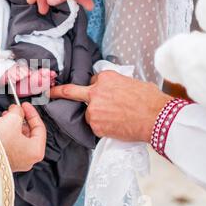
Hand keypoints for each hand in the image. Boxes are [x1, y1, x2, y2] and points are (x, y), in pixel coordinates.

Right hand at [0, 103, 46, 172]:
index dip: (32, 113)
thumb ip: (19, 112)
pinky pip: (9, 144)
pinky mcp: (5, 161)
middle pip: (28, 133)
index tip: (25, 105)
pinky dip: (5, 134)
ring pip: (18, 138)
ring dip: (11, 125)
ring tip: (2, 118)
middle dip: (19, 119)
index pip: (40, 128)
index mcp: (36, 151)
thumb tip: (17, 110)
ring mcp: (17, 162)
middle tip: (13, 111)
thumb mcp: (13, 119)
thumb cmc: (0, 142)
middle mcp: (28, 159)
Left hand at [49, 71, 171, 142]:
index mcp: (104, 78)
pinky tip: (117, 126)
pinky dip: (103, 127)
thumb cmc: (149, 99)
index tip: (79, 88)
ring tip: (118, 118)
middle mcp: (95, 93)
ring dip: (97, 116)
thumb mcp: (130, 82)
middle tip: (48, 93)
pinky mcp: (96, 126)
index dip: (95, 88)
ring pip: (89, 113)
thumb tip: (109, 89)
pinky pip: (95, 126)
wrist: (157, 118)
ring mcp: (94, 111)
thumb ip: (113, 84)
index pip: (91, 81)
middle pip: (74, 93)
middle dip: (58, 92)